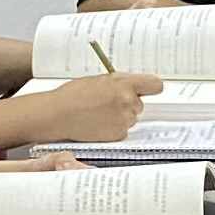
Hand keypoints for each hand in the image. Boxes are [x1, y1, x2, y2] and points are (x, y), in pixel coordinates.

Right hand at [49, 72, 164, 143]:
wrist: (59, 114)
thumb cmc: (74, 95)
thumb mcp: (100, 80)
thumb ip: (120, 83)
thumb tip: (132, 87)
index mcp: (124, 83)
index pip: (154, 84)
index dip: (151, 87)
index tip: (149, 90)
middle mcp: (128, 101)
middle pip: (139, 104)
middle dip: (127, 104)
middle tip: (107, 103)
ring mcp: (125, 119)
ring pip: (130, 118)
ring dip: (120, 117)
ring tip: (99, 113)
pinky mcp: (119, 134)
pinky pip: (122, 131)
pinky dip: (113, 128)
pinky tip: (98, 123)